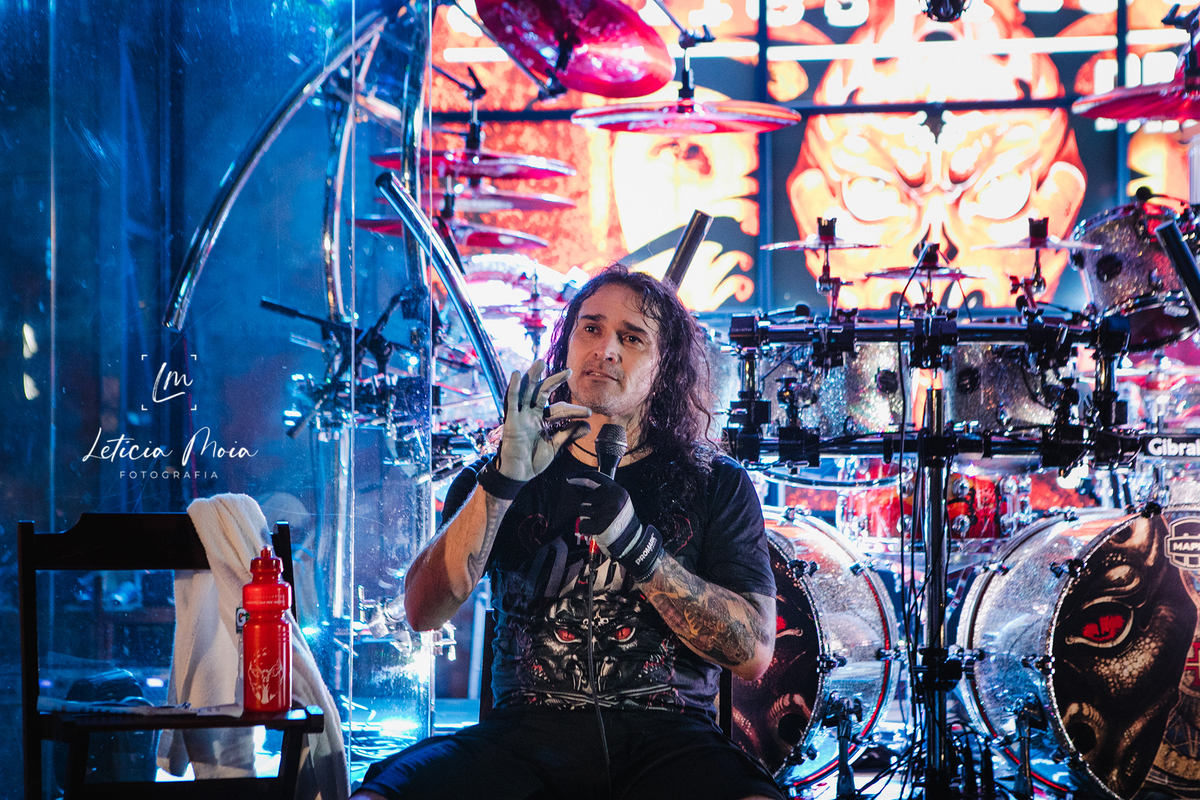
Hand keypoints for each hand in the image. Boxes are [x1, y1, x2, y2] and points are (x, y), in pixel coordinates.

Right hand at [497, 360, 590, 481]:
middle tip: (569, 372)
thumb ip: (568, 434)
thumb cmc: (533, 460)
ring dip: (532, 376)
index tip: (588, 413)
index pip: (559, 409)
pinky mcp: (511, 421)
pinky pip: (511, 402)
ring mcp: (521, 416)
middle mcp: (531, 415)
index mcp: (542, 420)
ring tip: (540, 362)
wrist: (519, 475)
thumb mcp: (555, 446)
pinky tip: (516, 375)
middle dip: (554, 381)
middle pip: (542, 393)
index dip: (573, 410)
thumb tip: (587, 426)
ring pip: (526, 392)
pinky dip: (513, 388)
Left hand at [567, 473, 663, 581]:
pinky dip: (586, 530)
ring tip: (599, 523)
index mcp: (618, 491)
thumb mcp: (618, 502)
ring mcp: (607, 513)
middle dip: (587, 508)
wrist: (631, 541)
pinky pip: (582, 524)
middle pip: (586, 499)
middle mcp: (613, 500)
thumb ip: (603, 493)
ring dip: (587, 519)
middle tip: (599, 516)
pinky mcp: (600, 526)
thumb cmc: (621, 522)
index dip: (581, 477)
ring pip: (582, 511)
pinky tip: (595, 531)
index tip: (569, 478)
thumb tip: (581, 486)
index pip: (596, 478)